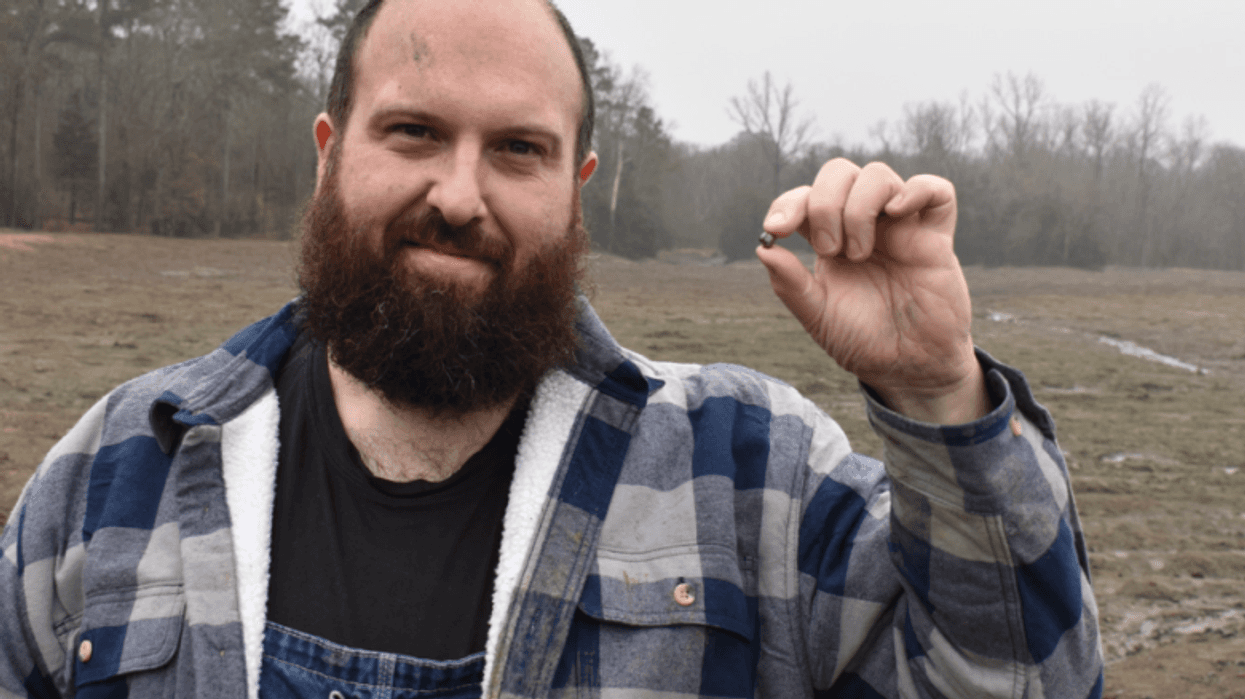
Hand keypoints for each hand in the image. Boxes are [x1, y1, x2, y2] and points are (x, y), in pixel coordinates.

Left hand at [756, 159, 989, 423]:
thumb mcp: (817, 316)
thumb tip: (763, 249)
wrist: (908, 368)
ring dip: (859, 207)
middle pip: (839, 172)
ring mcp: (899, 227)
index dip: (787, 204)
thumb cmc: (863, 340)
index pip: (805, 197)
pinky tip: (898, 213)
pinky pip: (936, 191)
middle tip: (829, 250)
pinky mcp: (935, 238)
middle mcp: (863, 225)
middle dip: (824, 203)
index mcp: (830, 239)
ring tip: (859, 254)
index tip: (775, 229)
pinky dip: (916, 190)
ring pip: (878, 175)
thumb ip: (790, 284)